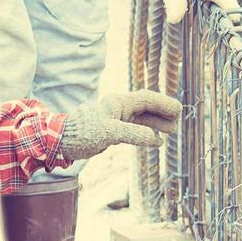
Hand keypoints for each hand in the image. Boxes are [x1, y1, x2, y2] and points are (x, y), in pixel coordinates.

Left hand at [58, 93, 183, 160]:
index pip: (147, 99)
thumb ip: (134, 134)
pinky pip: (136, 128)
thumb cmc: (83, 133)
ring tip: (172, 130)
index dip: (164, 104)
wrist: (62, 141)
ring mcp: (117, 119)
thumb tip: (156, 139)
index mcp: (119, 103)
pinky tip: (155, 140)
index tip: (179, 110)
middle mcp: (120, 108)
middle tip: (178, 120)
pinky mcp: (113, 130)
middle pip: (147, 107)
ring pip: (143, 118)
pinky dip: (148, 132)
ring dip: (157, 123)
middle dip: (164, 113)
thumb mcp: (110, 133)